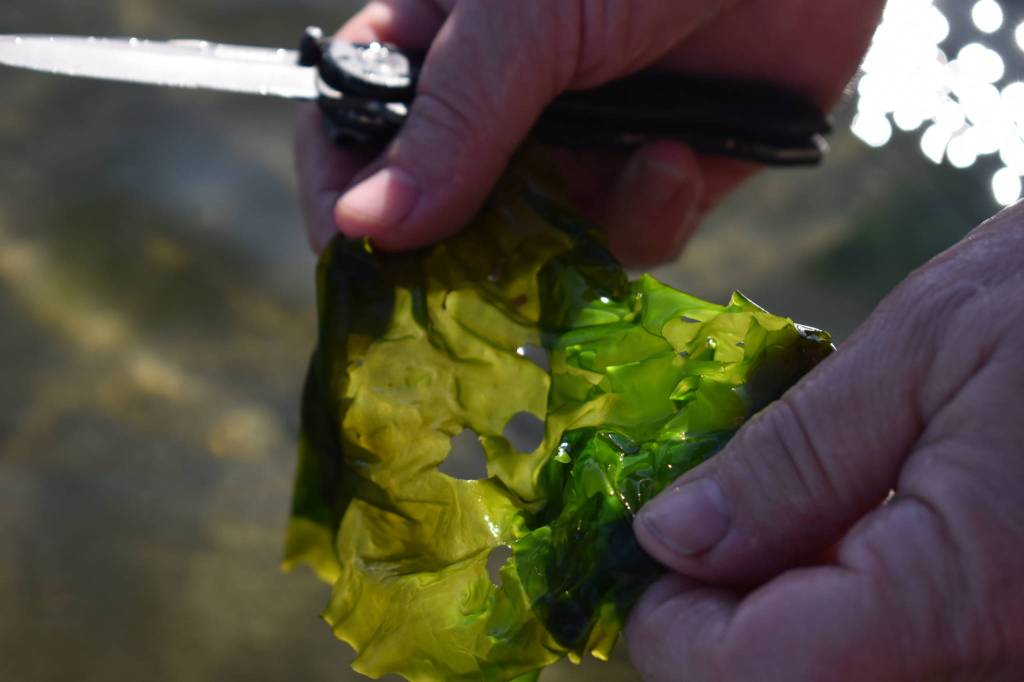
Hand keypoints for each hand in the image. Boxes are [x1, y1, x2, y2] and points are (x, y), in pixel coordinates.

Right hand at [296, 0, 883, 265]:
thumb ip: (452, 123)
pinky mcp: (652, 180)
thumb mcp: (525, 17)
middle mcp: (500, 113)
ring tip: (649, 156)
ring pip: (539, 250)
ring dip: (585, 231)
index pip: (353, 135)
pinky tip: (681, 156)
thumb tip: (359, 227)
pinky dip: (655, 213)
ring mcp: (576, 152)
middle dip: (474, 256)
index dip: (346, 201)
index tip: (354, 263)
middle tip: (500, 279)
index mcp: (440, 50)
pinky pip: (627, 242)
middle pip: (444, 218)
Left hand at [627, 201, 1023, 679]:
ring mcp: (1007, 661)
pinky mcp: (1013, 639)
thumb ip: (792, 460)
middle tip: (709, 518)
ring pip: (828, 676)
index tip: (652, 537)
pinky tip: (848, 533)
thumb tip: (669, 539)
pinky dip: (837, 606)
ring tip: (785, 512)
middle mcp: (995, 667)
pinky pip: (893, 655)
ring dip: (775, 618)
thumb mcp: (928, 349)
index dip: (667, 619)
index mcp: (958, 599)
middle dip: (719, 619)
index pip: (741, 675)